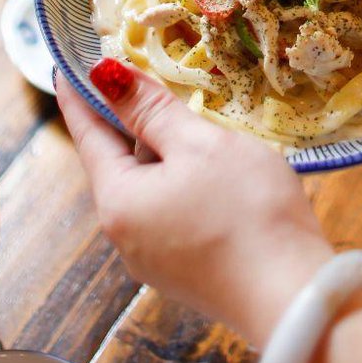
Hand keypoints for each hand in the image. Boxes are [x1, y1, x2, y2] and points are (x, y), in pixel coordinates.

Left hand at [55, 63, 333, 346]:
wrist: (293, 298)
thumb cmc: (247, 212)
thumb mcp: (200, 145)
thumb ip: (151, 110)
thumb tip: (105, 76)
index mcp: (118, 200)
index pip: (88, 134)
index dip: (80, 95)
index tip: (67, 64)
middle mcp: (125, 235)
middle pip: (118, 163)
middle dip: (130, 122)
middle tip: (139, 77)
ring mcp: (155, 260)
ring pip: (148, 189)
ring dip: (162, 154)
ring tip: (188, 120)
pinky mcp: (186, 273)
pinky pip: (171, 213)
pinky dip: (181, 183)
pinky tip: (213, 172)